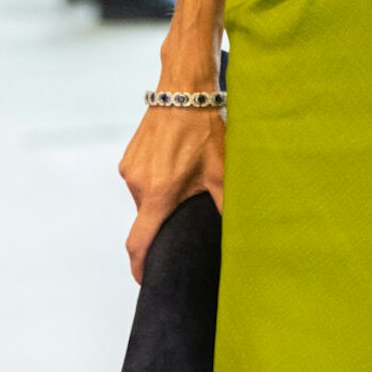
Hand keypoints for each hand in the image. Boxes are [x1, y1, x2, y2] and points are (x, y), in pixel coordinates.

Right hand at [119, 104, 224, 282]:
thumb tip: (242, 236)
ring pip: (144, 201)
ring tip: (185, 188)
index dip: (140, 266)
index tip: (145, 280)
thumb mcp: (221, 171)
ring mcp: (130, 170)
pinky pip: (140, 183)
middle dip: (162, 226)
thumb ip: (228, 205)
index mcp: (159, 194)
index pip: (140, 242)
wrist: (184, 92)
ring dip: (161, 202)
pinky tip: (175, 172)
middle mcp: (138, 184)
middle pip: (147, 220)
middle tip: (185, 223)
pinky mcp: (129, 158)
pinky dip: (155, 185)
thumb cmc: (205, 131)